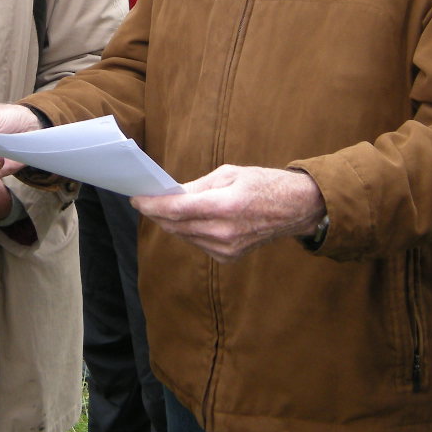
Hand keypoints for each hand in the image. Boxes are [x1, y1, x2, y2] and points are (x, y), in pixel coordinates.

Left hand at [131, 165, 325, 260]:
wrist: (294, 209)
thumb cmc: (263, 184)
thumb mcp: (230, 173)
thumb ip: (198, 186)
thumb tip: (172, 195)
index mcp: (226, 205)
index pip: (177, 209)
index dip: (153, 205)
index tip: (136, 198)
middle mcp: (224, 231)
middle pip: (176, 225)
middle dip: (157, 213)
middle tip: (145, 201)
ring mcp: (226, 248)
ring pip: (184, 236)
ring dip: (170, 223)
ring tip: (162, 208)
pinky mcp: (228, 257)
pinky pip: (197, 243)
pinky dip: (188, 231)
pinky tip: (188, 220)